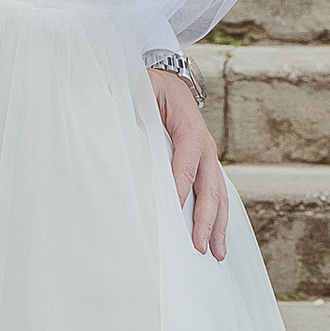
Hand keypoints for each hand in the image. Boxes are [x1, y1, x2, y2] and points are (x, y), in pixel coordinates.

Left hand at [148, 70, 228, 263]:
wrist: (168, 76)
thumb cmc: (149, 86)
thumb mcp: (138, 91)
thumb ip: (129, 110)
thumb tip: (110, 127)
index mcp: (189, 130)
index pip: (185, 167)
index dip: (179, 192)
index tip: (172, 216)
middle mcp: (205, 145)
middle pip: (210, 187)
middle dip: (206, 220)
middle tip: (201, 248)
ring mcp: (209, 155)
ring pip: (219, 194)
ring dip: (218, 225)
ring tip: (217, 253)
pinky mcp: (206, 163)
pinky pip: (216, 192)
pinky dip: (218, 216)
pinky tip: (217, 238)